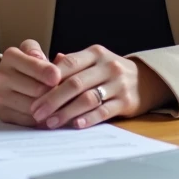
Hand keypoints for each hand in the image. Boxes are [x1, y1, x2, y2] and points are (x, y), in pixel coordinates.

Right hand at [0, 39, 61, 126]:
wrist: (6, 83)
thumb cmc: (27, 66)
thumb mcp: (32, 51)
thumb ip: (41, 52)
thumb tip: (55, 59)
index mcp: (10, 56)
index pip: (35, 66)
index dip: (51, 72)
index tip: (59, 77)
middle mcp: (1, 75)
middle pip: (37, 89)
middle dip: (54, 92)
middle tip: (66, 94)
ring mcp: (0, 96)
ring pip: (34, 107)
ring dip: (50, 108)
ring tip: (62, 105)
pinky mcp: (4, 114)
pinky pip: (29, 121)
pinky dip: (42, 120)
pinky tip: (49, 114)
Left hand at [30, 46, 172, 129]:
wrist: (145, 80)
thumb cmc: (108, 71)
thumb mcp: (92, 61)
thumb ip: (69, 64)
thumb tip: (42, 68)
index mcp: (95, 53)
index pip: (68, 64)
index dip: (49, 80)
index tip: (32, 94)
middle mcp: (107, 66)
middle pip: (75, 83)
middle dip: (53, 99)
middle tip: (37, 113)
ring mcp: (118, 84)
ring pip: (88, 98)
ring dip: (67, 112)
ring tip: (51, 122)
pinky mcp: (126, 101)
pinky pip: (104, 111)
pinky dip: (88, 119)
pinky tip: (75, 125)